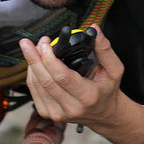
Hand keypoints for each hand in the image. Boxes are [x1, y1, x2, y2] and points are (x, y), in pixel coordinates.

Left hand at [20, 24, 143, 143]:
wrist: (103, 114)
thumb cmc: (107, 90)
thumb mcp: (114, 70)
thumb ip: (105, 49)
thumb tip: (94, 29)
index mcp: (87, 96)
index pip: (62, 77)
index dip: (49, 59)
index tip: (45, 44)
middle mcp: (71, 107)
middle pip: (45, 81)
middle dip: (34, 58)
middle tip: (29, 43)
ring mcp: (57, 113)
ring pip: (36, 85)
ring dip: (31, 65)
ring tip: (32, 49)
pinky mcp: (48, 113)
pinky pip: (34, 91)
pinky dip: (32, 75)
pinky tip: (34, 64)